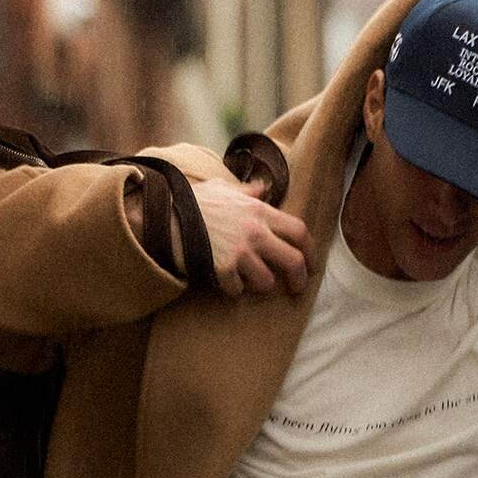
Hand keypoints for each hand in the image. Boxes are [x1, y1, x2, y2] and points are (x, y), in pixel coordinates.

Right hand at [195, 174, 313, 297]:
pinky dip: (233, 289)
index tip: (310, 263)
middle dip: (299, 279)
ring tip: (248, 279)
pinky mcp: (223, 270)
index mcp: (259, 211)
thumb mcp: (224, 188)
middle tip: (296, 288)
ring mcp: (240, 252)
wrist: (166, 215)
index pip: (299, 231)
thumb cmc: (195, 202)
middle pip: (294, 261)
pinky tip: (224, 280)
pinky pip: (238, 290)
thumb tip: (263, 187)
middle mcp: (255, 232)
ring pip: (267, 282)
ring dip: (259, 285)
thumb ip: (248, 191)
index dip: (310, 250)